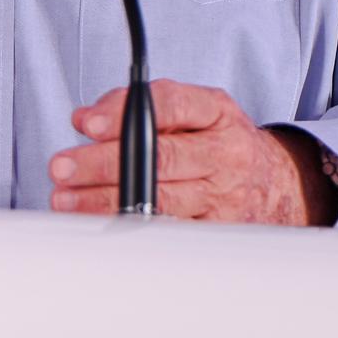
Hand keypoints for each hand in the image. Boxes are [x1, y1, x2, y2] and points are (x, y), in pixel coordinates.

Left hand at [47, 80, 337, 224]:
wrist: (276, 184)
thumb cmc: (218, 141)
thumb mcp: (193, 109)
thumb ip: (138, 105)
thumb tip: (86, 119)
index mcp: (218, 113)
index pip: (171, 105)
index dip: (125, 113)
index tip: (87, 123)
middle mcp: (224, 155)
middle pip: (159, 159)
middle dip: (103, 164)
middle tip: (62, 168)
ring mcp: (223, 198)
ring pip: (159, 201)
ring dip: (104, 201)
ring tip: (65, 200)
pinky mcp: (216, 232)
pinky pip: (167, 232)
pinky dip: (128, 229)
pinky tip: (96, 224)